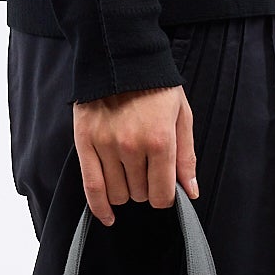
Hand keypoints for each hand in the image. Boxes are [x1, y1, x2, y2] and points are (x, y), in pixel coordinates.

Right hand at [73, 83, 198, 225]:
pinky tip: (107, 216)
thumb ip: (186, 157)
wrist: (121, 59)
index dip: (165, 197)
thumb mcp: (182, 116)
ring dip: (125, 192)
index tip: (164, 190)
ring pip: (117, 193)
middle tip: (146, 170)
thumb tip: (190, 192)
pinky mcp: (85, 143)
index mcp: (160, 141)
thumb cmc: (157, 87)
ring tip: (128, 174)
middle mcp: (132, 147)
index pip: (162, 194)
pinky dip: (99, 207)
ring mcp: (106, 146)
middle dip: (146, 189)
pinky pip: (91, 186)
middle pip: (140, 195)